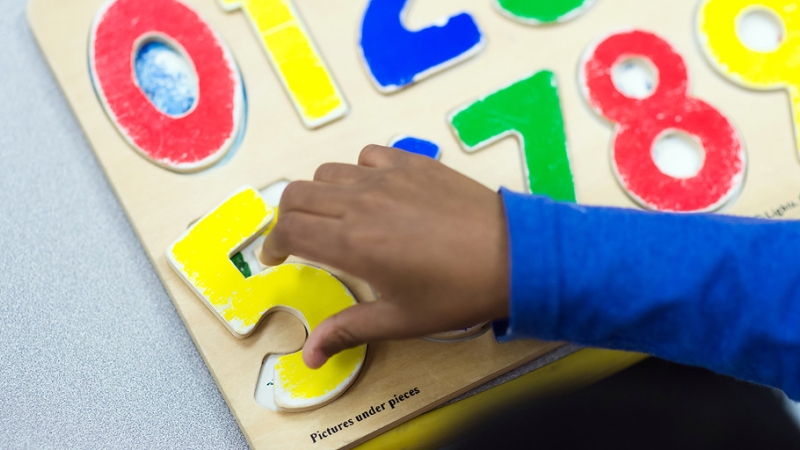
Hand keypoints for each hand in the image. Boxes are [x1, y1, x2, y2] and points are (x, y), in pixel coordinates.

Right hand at [260, 145, 509, 368]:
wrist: (512, 256)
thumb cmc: (456, 292)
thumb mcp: (400, 319)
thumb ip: (348, 329)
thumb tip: (309, 357)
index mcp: (352, 244)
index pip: (289, 231)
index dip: (273, 245)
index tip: (277, 258)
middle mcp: (360, 203)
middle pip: (296, 195)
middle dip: (287, 217)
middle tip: (299, 238)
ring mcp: (386, 178)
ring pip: (328, 172)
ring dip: (319, 193)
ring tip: (335, 215)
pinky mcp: (411, 163)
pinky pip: (367, 155)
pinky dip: (357, 171)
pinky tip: (373, 192)